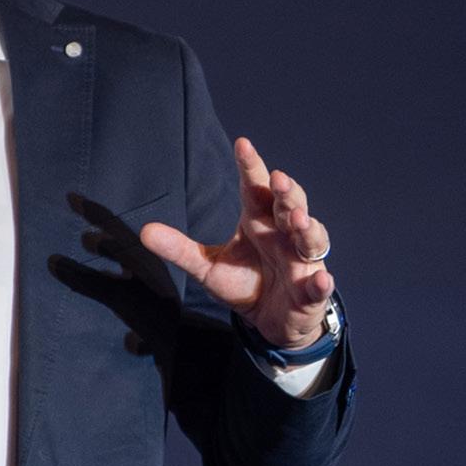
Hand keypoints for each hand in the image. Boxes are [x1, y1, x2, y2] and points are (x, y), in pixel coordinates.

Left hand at [139, 138, 335, 351]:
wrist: (271, 321)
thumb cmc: (245, 283)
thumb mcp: (207, 267)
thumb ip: (179, 249)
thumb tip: (143, 231)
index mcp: (259, 220)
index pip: (256, 188)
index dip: (251, 166)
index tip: (242, 144)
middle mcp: (284, 234)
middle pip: (290, 205)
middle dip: (287, 192)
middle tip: (278, 180)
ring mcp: (302, 261)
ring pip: (311, 238)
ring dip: (307, 227)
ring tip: (296, 220)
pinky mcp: (311, 290)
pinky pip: (320, 285)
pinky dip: (322, 283)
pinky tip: (321, 280)